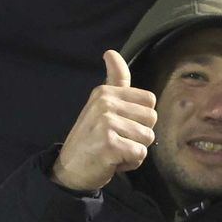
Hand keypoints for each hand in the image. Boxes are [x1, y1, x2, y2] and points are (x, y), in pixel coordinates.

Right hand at [51, 50, 158, 192]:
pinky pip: (139, 154)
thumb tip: (111, 52)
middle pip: (152, 119)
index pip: (149, 100)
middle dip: (139, 135)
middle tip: (117, 140)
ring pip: (147, 138)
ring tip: (114, 151)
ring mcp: (107, 123)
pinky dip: (130, 163)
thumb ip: (115, 80)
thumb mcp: (100, 104)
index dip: (140, 118)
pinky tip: (113, 161)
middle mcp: (105, 103)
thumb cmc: (90, 138)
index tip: (120, 125)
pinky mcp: (110, 144)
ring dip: (134, 151)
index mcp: (105, 92)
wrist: (69, 169)